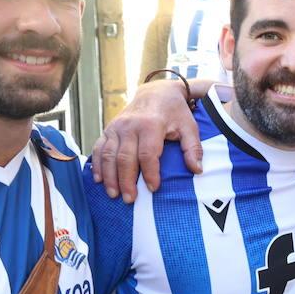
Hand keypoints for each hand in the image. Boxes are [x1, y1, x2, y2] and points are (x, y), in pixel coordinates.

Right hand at [91, 80, 202, 200]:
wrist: (155, 93)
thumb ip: (193, 148)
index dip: (150, 173)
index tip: (154, 189)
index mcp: (151, 125)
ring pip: (108, 155)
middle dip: (126, 180)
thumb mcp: (189, 126)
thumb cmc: (175, 113)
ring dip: (109, 176)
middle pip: (125, 157)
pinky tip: (98, 180)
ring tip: (114, 195)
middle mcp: (129, 126)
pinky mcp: (108, 130)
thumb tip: (197, 170)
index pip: (148, 153)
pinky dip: (97, 165)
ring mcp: (116, 127)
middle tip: (129, 200)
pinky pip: (99, 149)